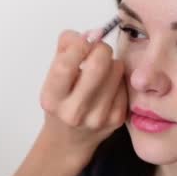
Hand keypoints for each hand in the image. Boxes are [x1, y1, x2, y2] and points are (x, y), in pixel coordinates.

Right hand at [39, 30, 127, 161]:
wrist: (69, 141)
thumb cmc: (60, 103)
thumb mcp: (52, 78)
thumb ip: (65, 50)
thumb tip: (89, 34)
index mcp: (52, 98)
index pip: (66, 64)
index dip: (77, 44)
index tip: (81, 41)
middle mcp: (74, 111)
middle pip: (98, 64)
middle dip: (99, 48)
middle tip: (96, 50)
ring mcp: (98, 117)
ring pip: (116, 68)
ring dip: (110, 62)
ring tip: (100, 71)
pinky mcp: (117, 119)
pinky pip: (125, 82)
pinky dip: (117, 78)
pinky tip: (107, 86)